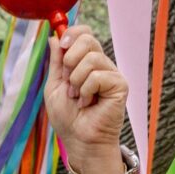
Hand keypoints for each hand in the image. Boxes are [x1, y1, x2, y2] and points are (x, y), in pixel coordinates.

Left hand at [45, 23, 129, 173]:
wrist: (79, 140)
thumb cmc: (68, 118)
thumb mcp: (55, 86)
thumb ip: (56, 62)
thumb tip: (54, 37)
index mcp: (85, 62)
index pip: (84, 33)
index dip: (72, 33)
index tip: (61, 45)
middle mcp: (101, 64)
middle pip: (88, 38)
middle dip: (70, 60)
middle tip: (69, 82)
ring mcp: (112, 73)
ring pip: (91, 58)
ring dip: (76, 81)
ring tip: (78, 97)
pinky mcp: (120, 85)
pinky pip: (98, 76)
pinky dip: (87, 91)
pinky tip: (88, 103)